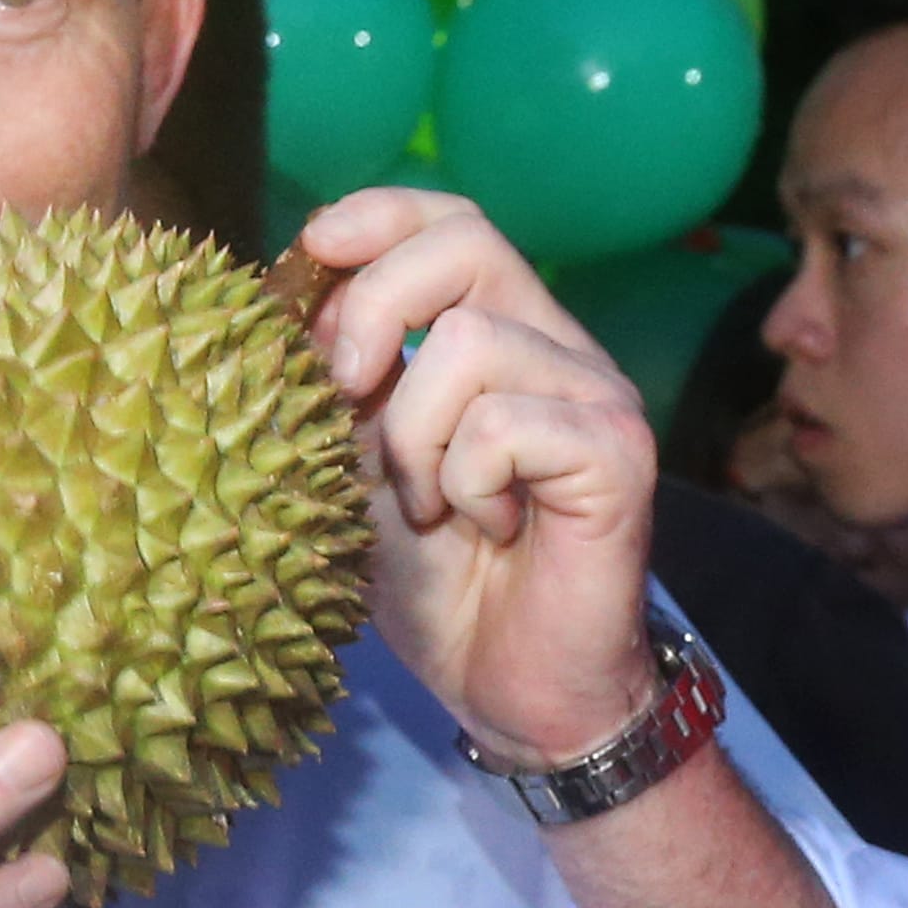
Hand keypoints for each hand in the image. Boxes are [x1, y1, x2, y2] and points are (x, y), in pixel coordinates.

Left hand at [291, 187, 659, 767]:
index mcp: (503, 335)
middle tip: (347, 401)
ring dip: (414, 438)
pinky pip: (504, 426)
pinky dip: (467, 484)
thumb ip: (339, 386)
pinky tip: (488, 529)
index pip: (451, 220)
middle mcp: (560, 348)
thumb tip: (288, 305)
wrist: (516, 691)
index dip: (378, 216)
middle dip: (374, 312)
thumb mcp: (357, 468)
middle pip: (466, 245)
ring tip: (432, 506)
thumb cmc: (440, 584)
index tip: (312, 252)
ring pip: (470, 343)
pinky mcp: (619, 452)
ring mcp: (597, 395)